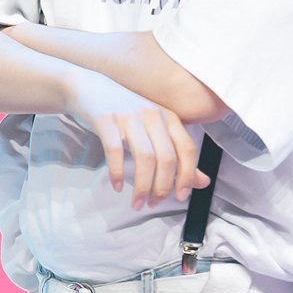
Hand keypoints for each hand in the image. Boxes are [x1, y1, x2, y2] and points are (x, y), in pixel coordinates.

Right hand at [63, 66, 211, 208]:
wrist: (89, 88)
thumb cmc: (126, 114)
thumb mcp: (155, 131)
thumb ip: (179, 156)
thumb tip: (203, 182)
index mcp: (168, 117)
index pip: (187, 149)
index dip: (187, 175)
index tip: (181, 197)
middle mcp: (152, 114)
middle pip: (167, 157)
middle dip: (163, 186)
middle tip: (153, 203)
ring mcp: (128, 116)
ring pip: (145, 157)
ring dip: (142, 186)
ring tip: (137, 203)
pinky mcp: (105, 119)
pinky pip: (115, 150)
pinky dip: (118, 172)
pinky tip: (117, 187)